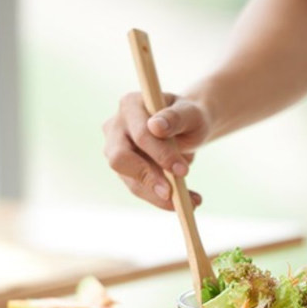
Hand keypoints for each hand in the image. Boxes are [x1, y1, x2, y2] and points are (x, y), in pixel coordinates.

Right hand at [103, 92, 210, 209]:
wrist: (188, 127)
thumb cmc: (189, 117)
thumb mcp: (191, 113)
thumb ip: (176, 118)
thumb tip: (156, 127)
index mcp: (130, 105)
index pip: (139, 134)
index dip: (160, 154)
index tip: (183, 171)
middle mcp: (116, 126)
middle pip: (120, 158)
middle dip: (148, 178)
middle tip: (173, 194)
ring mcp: (116, 150)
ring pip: (130, 180)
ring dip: (158, 196)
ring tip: (190, 202)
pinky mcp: (124, 170)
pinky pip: (139, 189)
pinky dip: (161, 198)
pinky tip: (186, 201)